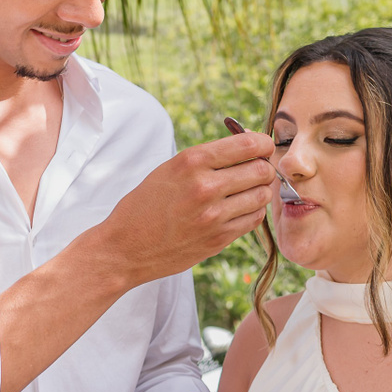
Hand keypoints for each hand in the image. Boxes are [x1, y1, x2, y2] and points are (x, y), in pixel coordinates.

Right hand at [98, 134, 274, 284]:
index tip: (264, 148)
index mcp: (191, 162)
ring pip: (262, 196)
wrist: (126, 247)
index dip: (263, 144)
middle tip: (259, 170)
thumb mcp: (169, 169)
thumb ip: (207, 159)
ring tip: (247, 191)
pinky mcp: (218, 239)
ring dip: (260, 191)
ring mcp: (214, 215)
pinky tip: (240, 209)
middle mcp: (205, 186)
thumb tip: (247, 150)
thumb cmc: (146, 205)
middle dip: (265, 168)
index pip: (247, 145)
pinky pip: (253, 219)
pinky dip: (252, 212)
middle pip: (261, 170)